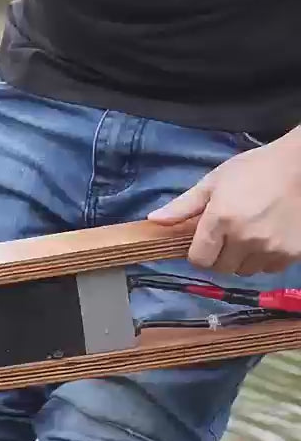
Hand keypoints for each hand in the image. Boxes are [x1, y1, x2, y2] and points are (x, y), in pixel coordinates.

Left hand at [148, 135, 300, 274]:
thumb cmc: (255, 169)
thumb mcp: (214, 182)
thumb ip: (183, 205)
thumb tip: (154, 220)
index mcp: (220, 220)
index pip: (199, 260)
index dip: (197, 253)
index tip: (202, 243)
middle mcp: (245, 238)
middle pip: (221, 268)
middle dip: (218, 256)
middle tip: (225, 237)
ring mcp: (271, 248)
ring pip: (245, 271)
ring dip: (242, 259)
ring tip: (247, 236)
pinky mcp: (293, 253)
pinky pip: (270, 268)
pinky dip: (265, 259)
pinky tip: (267, 238)